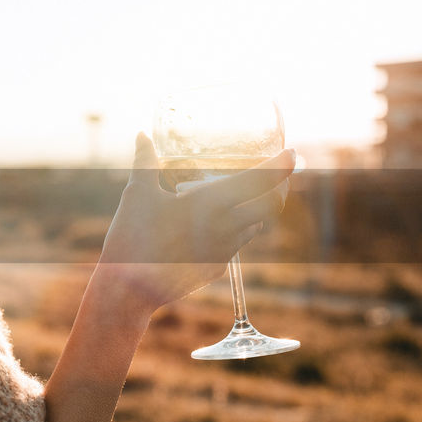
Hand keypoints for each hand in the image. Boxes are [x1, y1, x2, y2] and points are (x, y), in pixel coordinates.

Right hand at [96, 132, 293, 312]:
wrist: (128, 288)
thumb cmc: (132, 235)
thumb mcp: (138, 192)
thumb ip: (145, 160)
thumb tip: (142, 134)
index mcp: (211, 202)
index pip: (261, 180)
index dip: (282, 165)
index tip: (292, 153)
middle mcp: (226, 227)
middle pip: (271, 205)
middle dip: (278, 188)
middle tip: (275, 177)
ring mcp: (224, 251)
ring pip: (254, 226)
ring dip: (254, 210)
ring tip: (240, 200)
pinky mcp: (216, 268)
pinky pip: (234, 245)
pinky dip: (232, 231)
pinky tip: (211, 228)